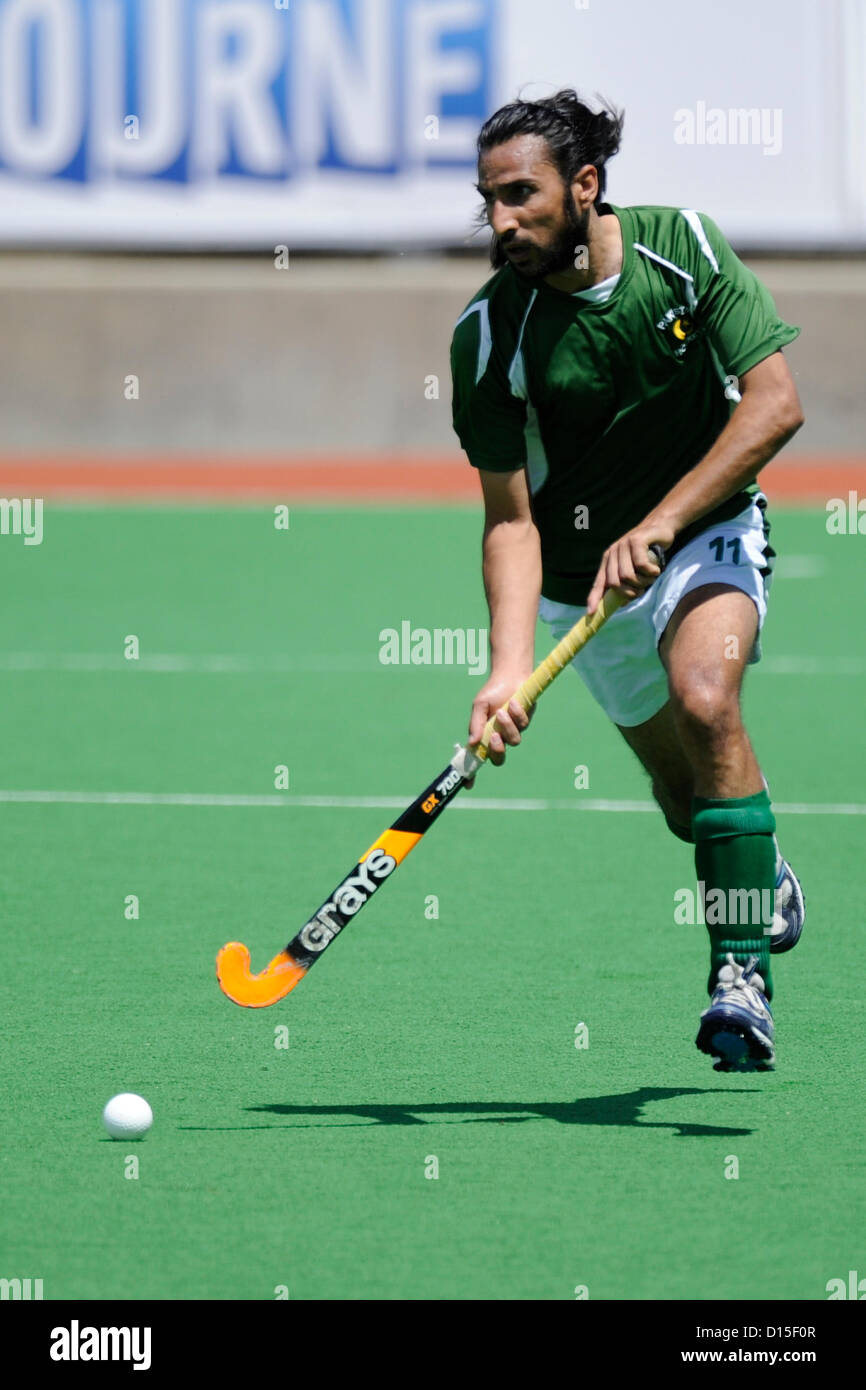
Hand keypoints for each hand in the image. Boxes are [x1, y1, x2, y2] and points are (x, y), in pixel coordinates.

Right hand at [464, 672, 534, 786]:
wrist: (510, 676)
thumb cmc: (492, 692)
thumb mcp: (479, 707)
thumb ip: (476, 725)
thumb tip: (472, 743)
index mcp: (483, 737)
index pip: (478, 759)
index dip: (473, 774)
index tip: (468, 785)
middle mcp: (498, 738)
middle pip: (499, 759)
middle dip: (497, 751)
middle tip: (494, 737)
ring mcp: (513, 731)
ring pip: (514, 741)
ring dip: (507, 727)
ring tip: (502, 711)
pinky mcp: (525, 722)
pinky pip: (523, 725)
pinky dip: (517, 713)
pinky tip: (513, 702)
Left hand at [585, 522, 674, 615]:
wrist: (660, 528)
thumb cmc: (647, 553)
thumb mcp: (634, 569)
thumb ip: (626, 584)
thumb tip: (621, 603)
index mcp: (608, 562)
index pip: (599, 583)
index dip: (594, 598)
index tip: (591, 613)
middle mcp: (612, 553)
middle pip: (614, 583)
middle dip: (629, 592)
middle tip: (642, 588)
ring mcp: (623, 546)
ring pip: (627, 576)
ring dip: (642, 582)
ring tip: (650, 577)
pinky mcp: (636, 541)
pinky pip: (641, 565)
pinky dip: (651, 572)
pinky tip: (655, 569)